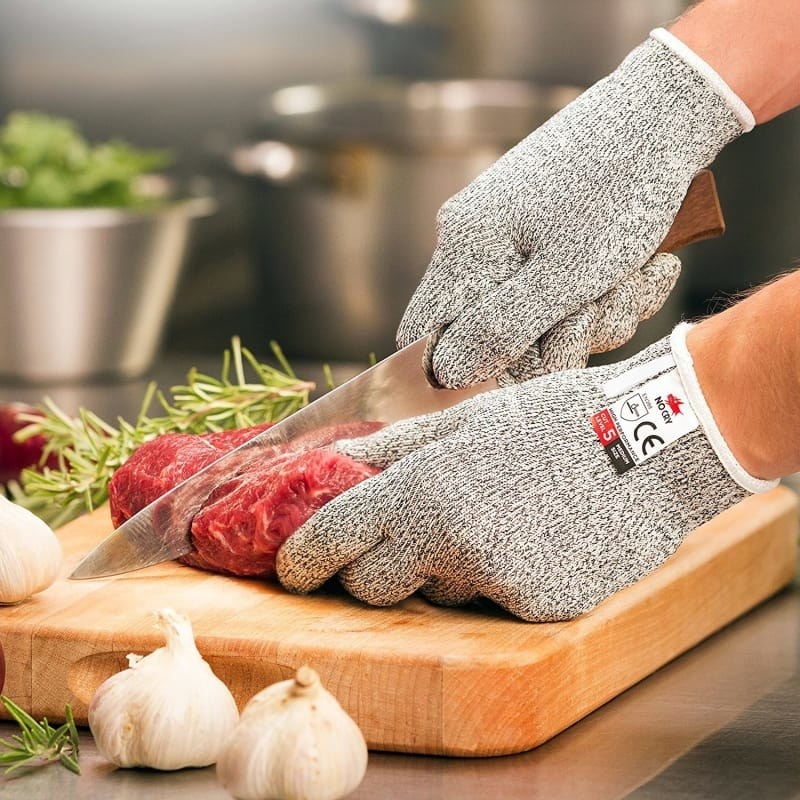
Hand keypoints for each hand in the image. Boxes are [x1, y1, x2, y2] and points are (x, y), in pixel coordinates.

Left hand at [277, 325, 773, 621]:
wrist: (652, 446)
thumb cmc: (553, 420)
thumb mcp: (466, 419)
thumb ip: (392, 448)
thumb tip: (337, 461)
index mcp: (420, 489)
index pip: (332, 540)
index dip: (302, 560)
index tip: (294, 568)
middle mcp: (446, 544)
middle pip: (373, 585)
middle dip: (371, 568)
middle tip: (399, 536)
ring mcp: (493, 582)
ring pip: (437, 593)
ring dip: (442, 566)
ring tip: (491, 519)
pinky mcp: (535, 608)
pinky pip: (491, 601)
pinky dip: (496, 576)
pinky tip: (530, 537)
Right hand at [397, 30, 750, 387]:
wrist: (670, 109)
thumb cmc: (618, 190)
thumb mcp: (564, 276)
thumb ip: (500, 328)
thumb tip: (449, 373)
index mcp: (465, 248)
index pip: (425, 332)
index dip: (464, 368)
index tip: (522, 370)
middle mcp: (477, 240)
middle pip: (495, 331)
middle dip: (559, 339)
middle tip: (605, 309)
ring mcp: (512, 234)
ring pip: (539, 315)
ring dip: (597, 314)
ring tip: (635, 277)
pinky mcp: (546, 230)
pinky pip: (564, 288)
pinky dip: (607, 289)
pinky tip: (643, 265)